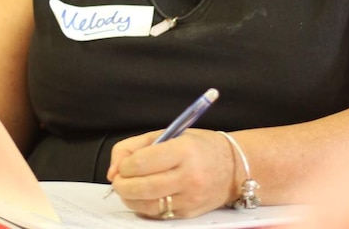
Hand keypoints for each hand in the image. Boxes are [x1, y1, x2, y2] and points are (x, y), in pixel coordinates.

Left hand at [106, 128, 236, 218]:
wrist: (234, 168)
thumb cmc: (199, 147)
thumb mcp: (169, 134)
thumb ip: (135, 147)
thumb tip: (113, 170)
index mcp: (183, 150)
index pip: (142, 162)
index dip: (125, 165)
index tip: (123, 165)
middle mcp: (189, 176)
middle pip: (142, 187)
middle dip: (122, 184)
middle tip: (118, 179)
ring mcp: (190, 198)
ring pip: (147, 204)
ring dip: (129, 198)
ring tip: (127, 188)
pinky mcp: (189, 213)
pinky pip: (158, 214)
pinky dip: (144, 206)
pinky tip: (143, 196)